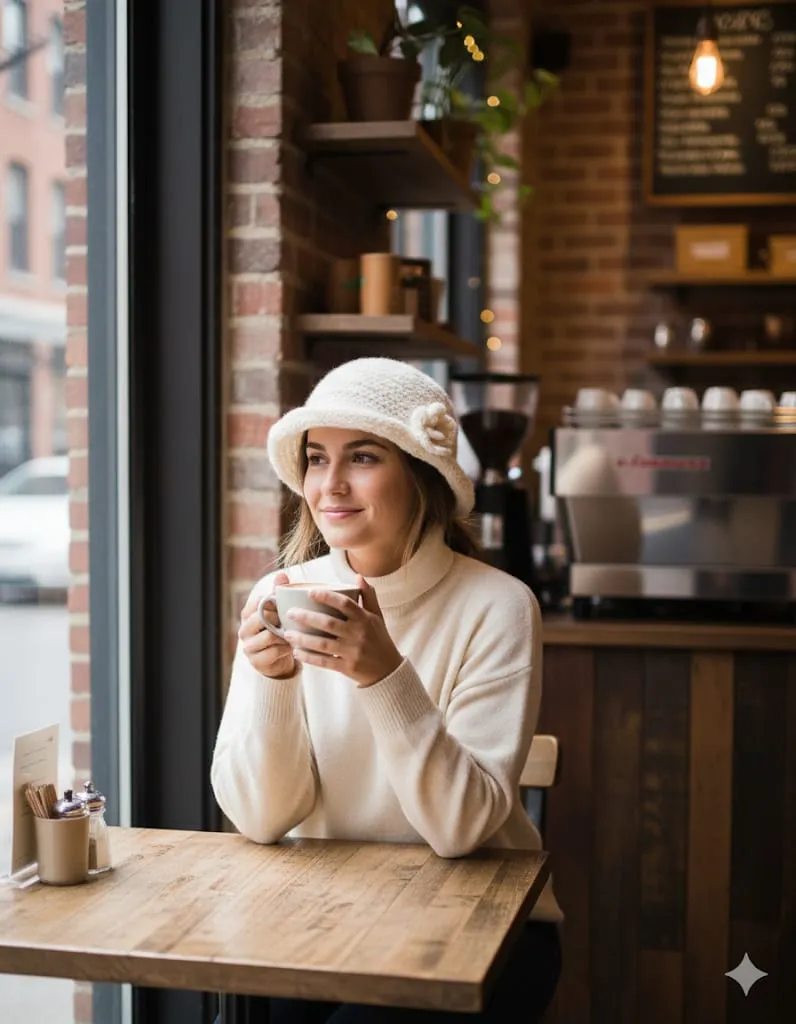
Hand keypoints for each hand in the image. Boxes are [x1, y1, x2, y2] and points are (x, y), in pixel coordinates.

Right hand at [238, 572, 296, 679]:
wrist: (278, 661)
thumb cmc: (279, 630)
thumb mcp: (279, 611)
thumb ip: (279, 593)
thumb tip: (282, 574)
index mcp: (247, 613)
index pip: (259, 601)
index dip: (276, 603)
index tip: (287, 607)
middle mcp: (244, 630)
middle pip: (263, 617)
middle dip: (280, 619)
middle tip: (292, 621)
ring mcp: (248, 646)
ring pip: (268, 635)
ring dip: (285, 635)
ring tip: (294, 634)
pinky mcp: (255, 661)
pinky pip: (273, 652)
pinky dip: (286, 649)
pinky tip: (292, 647)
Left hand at [284, 576, 402, 687]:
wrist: (388, 670)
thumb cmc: (380, 639)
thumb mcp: (377, 616)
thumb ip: (368, 596)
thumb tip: (358, 576)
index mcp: (365, 619)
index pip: (345, 604)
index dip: (327, 597)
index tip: (310, 592)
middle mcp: (358, 634)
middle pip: (329, 623)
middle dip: (307, 617)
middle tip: (290, 613)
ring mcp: (352, 652)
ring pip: (323, 644)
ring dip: (303, 639)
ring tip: (287, 634)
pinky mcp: (347, 667)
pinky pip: (325, 662)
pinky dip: (310, 658)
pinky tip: (297, 653)